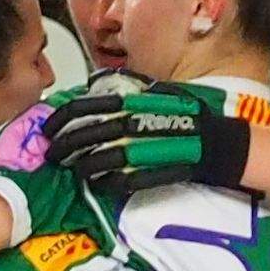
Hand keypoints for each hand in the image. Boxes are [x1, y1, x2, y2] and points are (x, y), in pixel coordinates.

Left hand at [45, 78, 252, 196]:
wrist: (221, 143)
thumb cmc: (189, 117)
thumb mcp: (159, 93)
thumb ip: (129, 89)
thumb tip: (97, 84)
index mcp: (137, 100)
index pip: (89, 105)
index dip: (64, 117)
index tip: (48, 127)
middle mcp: (140, 121)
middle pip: (91, 133)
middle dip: (66, 145)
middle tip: (51, 155)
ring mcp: (150, 148)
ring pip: (105, 157)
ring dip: (83, 167)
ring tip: (69, 172)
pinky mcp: (159, 171)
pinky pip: (127, 179)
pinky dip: (108, 183)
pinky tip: (96, 186)